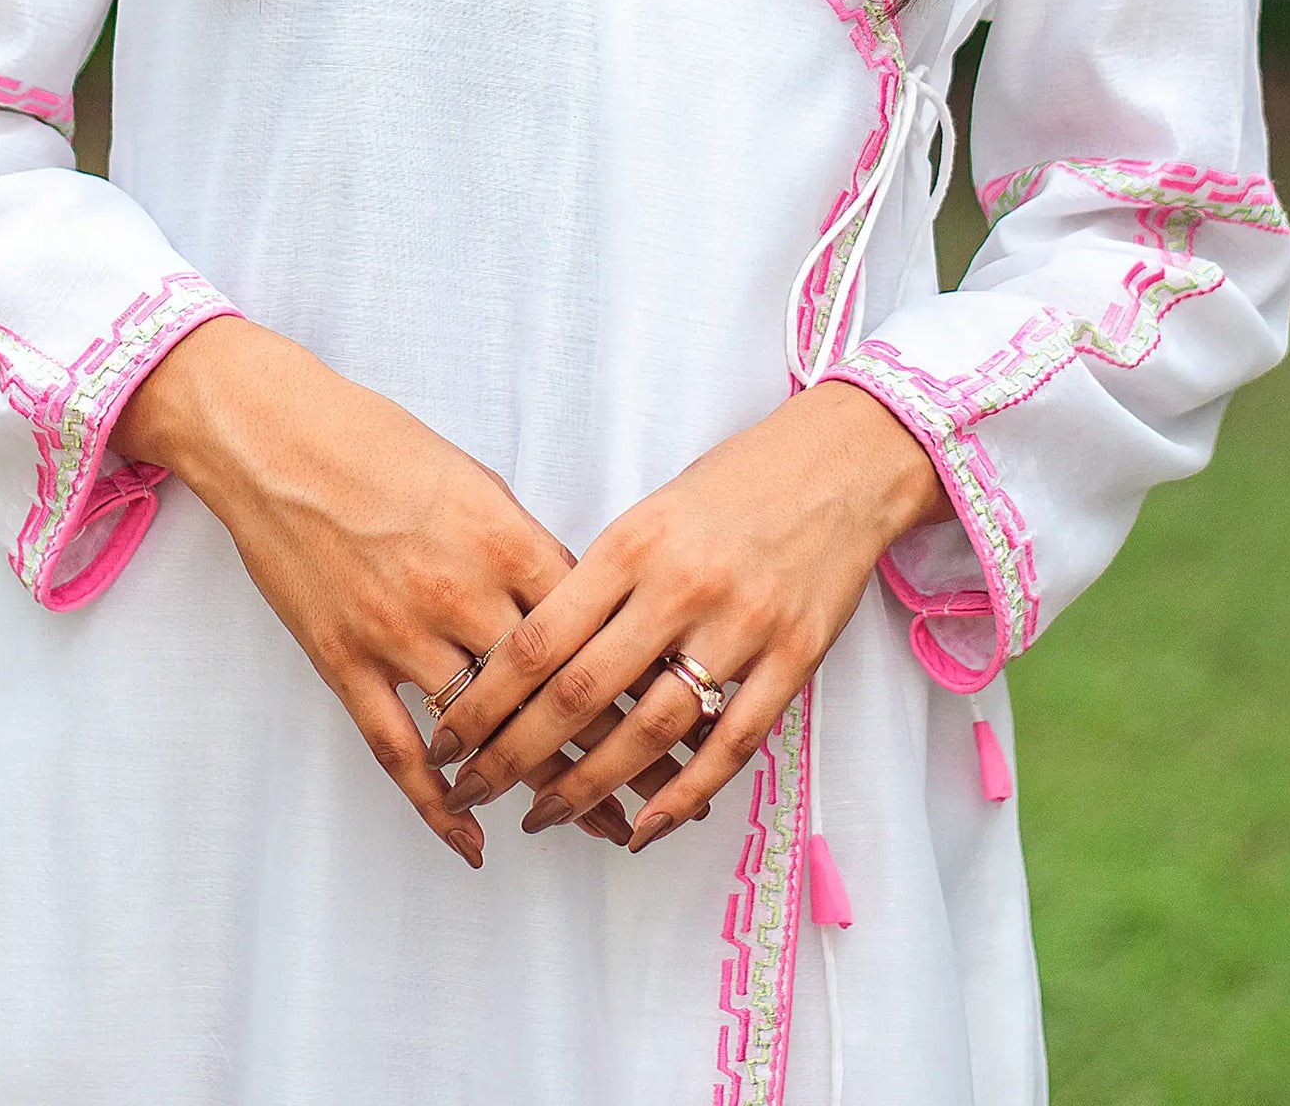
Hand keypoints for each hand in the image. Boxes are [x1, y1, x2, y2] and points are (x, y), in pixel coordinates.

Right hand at [112, 316, 631, 865]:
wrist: (275, 439)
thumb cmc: (379, 443)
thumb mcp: (475, 480)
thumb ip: (525, 548)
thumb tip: (576, 602)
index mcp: (504, 539)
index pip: (595, 629)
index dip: (646, 679)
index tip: (689, 713)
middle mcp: (460, 593)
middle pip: (558, 692)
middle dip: (622, 750)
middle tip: (671, 796)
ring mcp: (400, 634)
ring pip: (489, 734)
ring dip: (548, 786)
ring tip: (602, 825)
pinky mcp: (345, 662)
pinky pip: (399, 751)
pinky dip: (438, 805)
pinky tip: (474, 840)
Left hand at [426, 379, 952, 849]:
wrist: (842, 462)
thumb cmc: (733, 484)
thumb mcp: (651, 511)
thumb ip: (600, 580)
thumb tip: (534, 658)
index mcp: (633, 544)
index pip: (539, 639)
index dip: (485, 701)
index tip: (447, 738)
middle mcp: (681, 587)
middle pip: (581, 694)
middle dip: (517, 755)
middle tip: (474, 789)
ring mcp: (742, 627)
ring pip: (651, 731)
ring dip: (591, 787)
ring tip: (546, 815)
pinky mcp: (794, 659)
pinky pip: (732, 745)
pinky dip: (684, 795)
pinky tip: (644, 828)